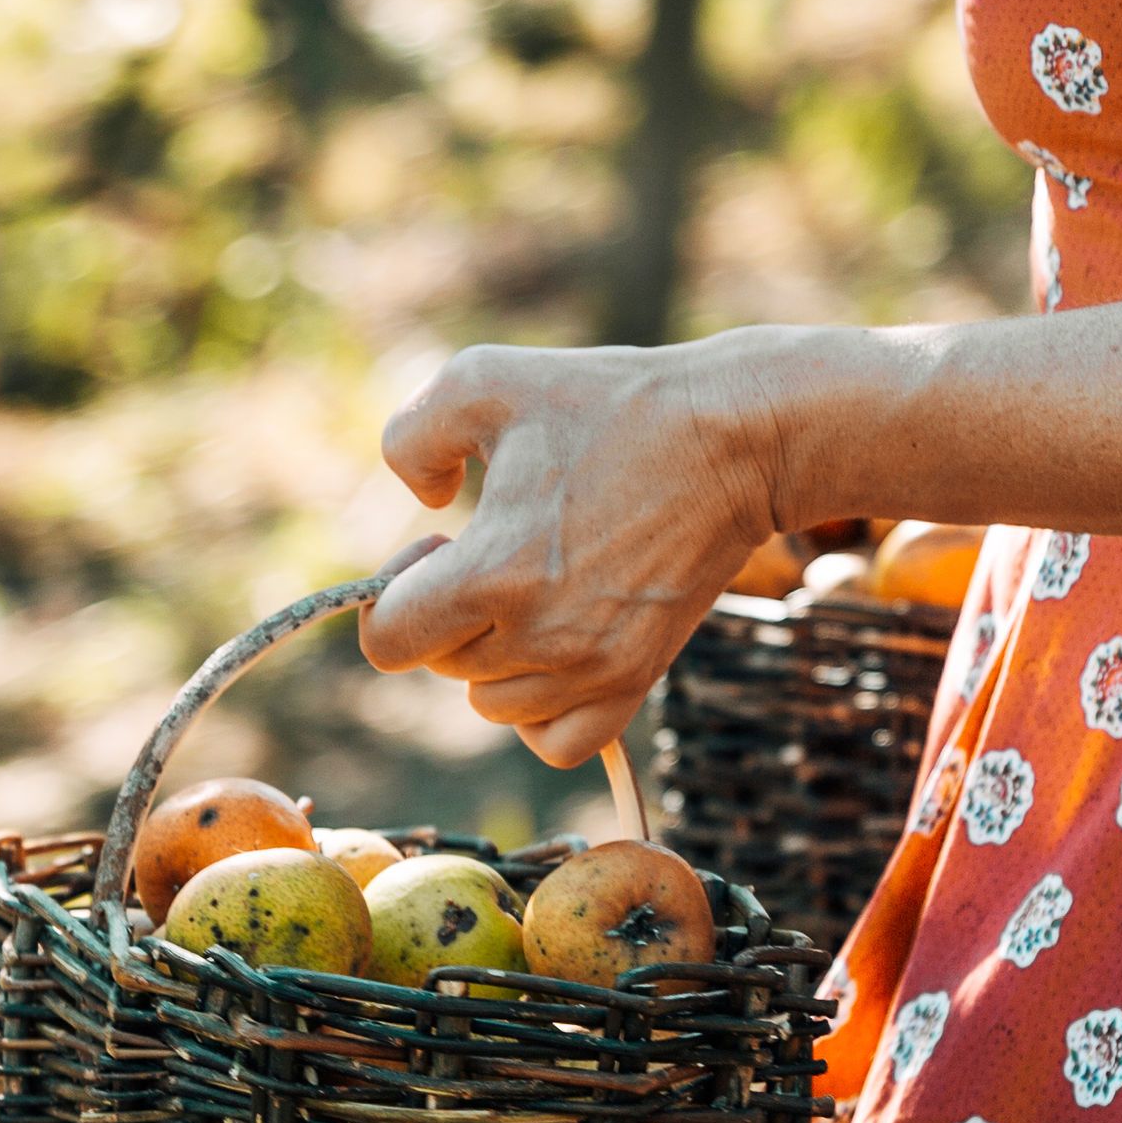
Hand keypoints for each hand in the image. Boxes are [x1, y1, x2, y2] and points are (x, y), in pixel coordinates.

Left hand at [361, 339, 780, 768]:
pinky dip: (539, 711)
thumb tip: (420, 503)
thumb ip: (411, 437)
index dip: (392, 593)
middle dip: (448, 610)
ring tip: (533, 590)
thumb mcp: (485, 380)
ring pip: (493, 704)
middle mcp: (539, 637)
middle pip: (442, 665)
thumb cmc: (610, 404)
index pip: (388, 641)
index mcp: (493, 572)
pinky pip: (556, 742)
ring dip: (492, 656)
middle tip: (499, 546)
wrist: (733, 442)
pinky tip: (552, 652)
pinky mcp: (634, 680)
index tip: (437, 546)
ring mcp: (591, 668)